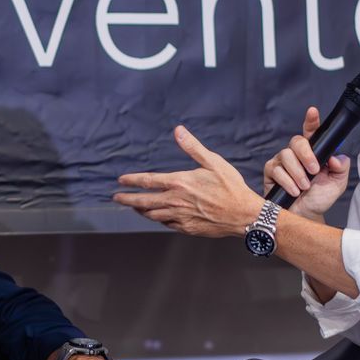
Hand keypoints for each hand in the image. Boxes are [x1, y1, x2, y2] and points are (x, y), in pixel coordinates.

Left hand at [114, 126, 262, 236]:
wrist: (243, 214)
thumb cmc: (230, 187)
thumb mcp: (213, 162)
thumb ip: (193, 147)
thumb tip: (178, 131)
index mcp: (180, 183)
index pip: (148, 181)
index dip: (132, 180)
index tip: (121, 180)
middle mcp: (176, 201)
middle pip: (143, 201)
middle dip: (128, 199)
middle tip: (117, 197)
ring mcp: (180, 217)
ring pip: (152, 215)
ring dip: (140, 210)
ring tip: (133, 206)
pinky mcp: (187, 228)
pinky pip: (166, 224)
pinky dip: (157, 219)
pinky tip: (155, 216)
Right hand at [261, 107, 351, 218]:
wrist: (305, 215)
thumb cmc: (319, 198)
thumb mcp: (337, 183)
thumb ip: (341, 168)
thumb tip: (335, 157)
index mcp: (313, 152)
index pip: (311, 132)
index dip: (311, 121)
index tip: (313, 112)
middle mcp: (296, 154)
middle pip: (297, 141)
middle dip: (307, 155)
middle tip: (314, 171)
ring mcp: (282, 161)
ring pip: (286, 155)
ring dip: (298, 173)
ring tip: (304, 187)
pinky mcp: (271, 172)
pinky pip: (276, 170)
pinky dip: (287, 181)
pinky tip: (294, 191)